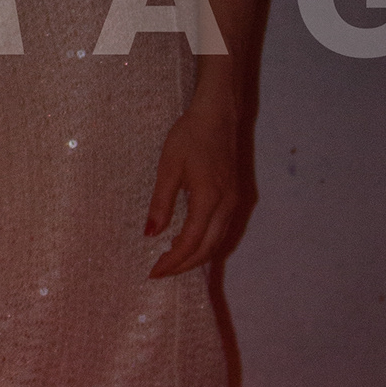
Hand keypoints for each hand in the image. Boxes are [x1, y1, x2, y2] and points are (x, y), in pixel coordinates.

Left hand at [144, 103, 249, 276]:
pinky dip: (206, 243)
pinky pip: (222, 230)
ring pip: (217, 241)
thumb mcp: (168, 168)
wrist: (218, 115)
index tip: (154, 271)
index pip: (191, 242)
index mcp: (209, 199)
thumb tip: (150, 234)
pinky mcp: (235, 196)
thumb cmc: (190, 136)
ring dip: (196, 256)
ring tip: (172, 260)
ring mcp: (234, 201)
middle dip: (184, 265)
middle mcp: (226, 205)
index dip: (173, 261)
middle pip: (208, 248)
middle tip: (161, 271)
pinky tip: (190, 241)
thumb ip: (161, 203)